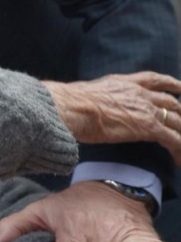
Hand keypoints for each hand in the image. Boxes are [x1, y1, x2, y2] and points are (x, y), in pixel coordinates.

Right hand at [43, 72, 180, 163]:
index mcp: (125, 82)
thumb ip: (100, 98)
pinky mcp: (148, 127)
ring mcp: (146, 109)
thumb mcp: (90, 92)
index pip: (154, 80)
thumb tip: (91, 106)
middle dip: (180, 114)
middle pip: (171, 102)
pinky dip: (179, 149)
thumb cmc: (72, 103)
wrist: (73, 108)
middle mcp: (140, 93)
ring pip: (176, 121)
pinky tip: (179, 161)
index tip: (180, 87)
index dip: (171, 83)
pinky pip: (173, 139)